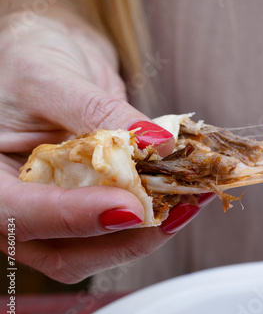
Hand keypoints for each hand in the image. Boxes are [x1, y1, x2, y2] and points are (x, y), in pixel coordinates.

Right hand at [0, 12, 205, 283]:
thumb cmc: (29, 61)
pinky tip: (185, 194)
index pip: (18, 214)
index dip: (75, 217)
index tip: (130, 207)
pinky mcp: (89, 209)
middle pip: (66, 252)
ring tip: (193, 196)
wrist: (50, 63)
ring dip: (152, 230)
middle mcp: (18, 209)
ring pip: (101, 250)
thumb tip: (156, 143)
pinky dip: (156, 216)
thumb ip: (98, 112)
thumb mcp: (51, 76)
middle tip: (180, 205)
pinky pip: (121, 230)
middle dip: (129, 235)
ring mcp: (55, 216)